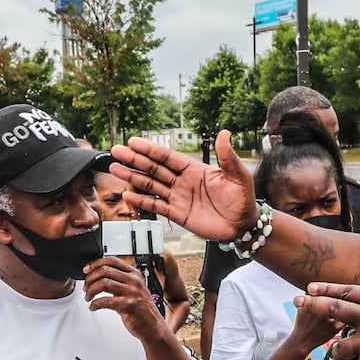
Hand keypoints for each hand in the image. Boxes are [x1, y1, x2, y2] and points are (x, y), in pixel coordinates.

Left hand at [83, 257, 164, 341]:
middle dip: (90, 278)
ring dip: (91, 290)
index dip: (95, 263)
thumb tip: (98, 276)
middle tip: (86, 287)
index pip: (112, 260)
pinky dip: (95, 304)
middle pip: (105, 270)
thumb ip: (119, 281)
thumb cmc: (142, 309)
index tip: (87, 270)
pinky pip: (105, 301)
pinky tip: (93, 307)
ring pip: (103, 283)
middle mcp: (134, 281)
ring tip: (88, 297)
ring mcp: (132, 292)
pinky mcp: (128, 305)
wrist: (153, 326)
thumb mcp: (134, 289)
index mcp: (134, 274)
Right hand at [109, 131, 255, 240]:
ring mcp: (178, 198)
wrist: (243, 225)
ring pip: (151, 185)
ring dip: (133, 177)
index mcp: (194, 169)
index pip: (168, 157)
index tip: (134, 142)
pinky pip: (157, 206)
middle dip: (135, 160)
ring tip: (115, 168)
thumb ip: (228, 156)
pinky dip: (142, 200)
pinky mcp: (178, 215)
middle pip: (154, 168)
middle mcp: (183, 181)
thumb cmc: (243, 199)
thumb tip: (225, 133)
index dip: (151, 150)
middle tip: (117, 151)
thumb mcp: (238, 175)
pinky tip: (128, 194)